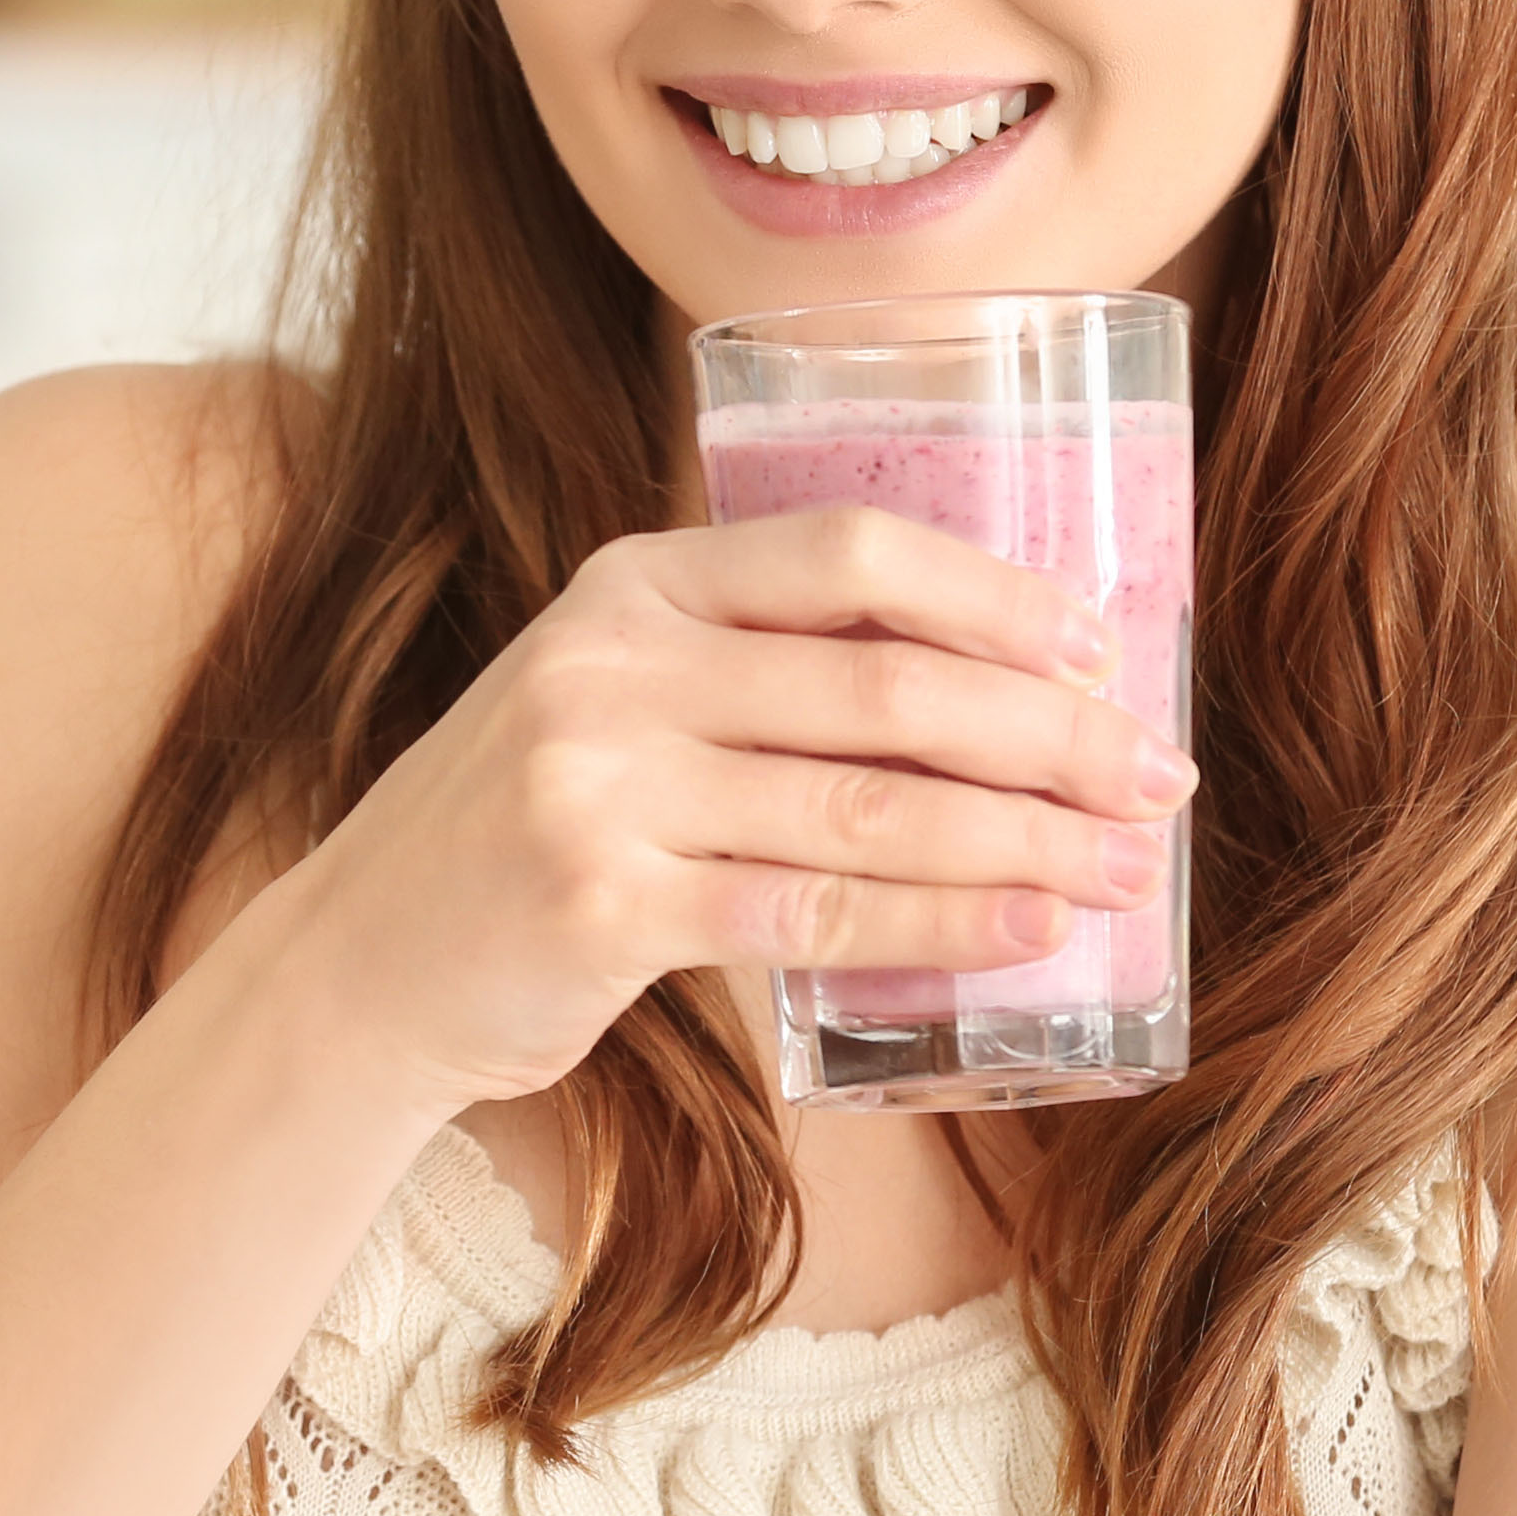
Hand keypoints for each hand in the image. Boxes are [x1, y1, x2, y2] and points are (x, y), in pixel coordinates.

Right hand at [227, 507, 1197, 1116]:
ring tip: (1126, 864)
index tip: (1102, 646)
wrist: (359, 963)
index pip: (850, 552)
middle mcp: (613, 663)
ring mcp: (599, 783)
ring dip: (1022, 836)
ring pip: (864, 803)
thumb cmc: (527, 830)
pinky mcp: (599, 906)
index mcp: (634, 582)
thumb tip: (989, 694)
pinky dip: (938, 924)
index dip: (993, 595)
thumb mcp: (614, 698)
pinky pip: (810, 913)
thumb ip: (753, 672)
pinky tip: (1027, 934)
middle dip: (1047, 731)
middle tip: (1157, 776)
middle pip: (883, 683)